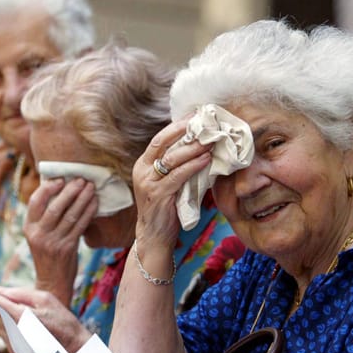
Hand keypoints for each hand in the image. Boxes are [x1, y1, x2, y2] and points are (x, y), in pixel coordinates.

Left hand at [0, 282, 91, 352]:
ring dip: (0, 312)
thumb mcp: (45, 299)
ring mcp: (13, 344)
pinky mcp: (15, 351)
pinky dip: (5, 323)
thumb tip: (0, 290)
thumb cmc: (62, 320)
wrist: (72, 348)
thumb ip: (20, 293)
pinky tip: (20, 321)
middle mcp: (14, 332)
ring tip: (18, 308)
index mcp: (21, 317)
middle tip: (6, 294)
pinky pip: (2, 333)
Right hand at [24, 177, 97, 304]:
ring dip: (82, 199)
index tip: (60, 179)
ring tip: (90, 188)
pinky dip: (88, 212)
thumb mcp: (39, 236)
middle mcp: (38, 234)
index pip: (35, 202)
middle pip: (54, 207)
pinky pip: (80, 226)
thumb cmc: (48, 256)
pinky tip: (95, 203)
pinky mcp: (67, 248)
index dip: (48, 188)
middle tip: (81, 180)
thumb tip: (61, 192)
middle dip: (69, 191)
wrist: (52, 283)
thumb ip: (45, 218)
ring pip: (70, 215)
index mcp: (28, 228)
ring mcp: (52, 242)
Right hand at [133, 118, 212, 249]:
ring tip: (210, 140)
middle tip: (205, 123)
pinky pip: (177, 176)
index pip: (160, 138)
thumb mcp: (168, 183)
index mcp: (143, 164)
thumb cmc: (166, 208)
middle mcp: (142, 171)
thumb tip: (201, 146)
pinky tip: (206, 160)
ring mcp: (147, 183)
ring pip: (171, 158)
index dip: (177, 126)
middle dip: (185, 131)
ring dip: (193, 148)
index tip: (196, 116)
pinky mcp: (157, 195)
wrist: (154, 236)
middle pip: (163, 142)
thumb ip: (177, 166)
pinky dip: (193, 166)